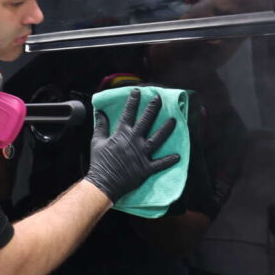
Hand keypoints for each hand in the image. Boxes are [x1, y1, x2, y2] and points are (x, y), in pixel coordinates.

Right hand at [84, 88, 180, 202]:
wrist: (103, 183)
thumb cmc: (100, 162)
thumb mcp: (97, 141)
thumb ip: (101, 126)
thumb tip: (100, 112)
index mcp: (122, 134)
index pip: (129, 113)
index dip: (134, 101)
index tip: (138, 91)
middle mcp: (134, 141)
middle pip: (146, 121)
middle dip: (153, 108)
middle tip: (159, 98)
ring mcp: (142, 155)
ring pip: (157, 139)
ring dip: (166, 129)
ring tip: (173, 120)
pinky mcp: (146, 168)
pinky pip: (160, 163)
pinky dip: (169, 160)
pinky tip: (178, 156)